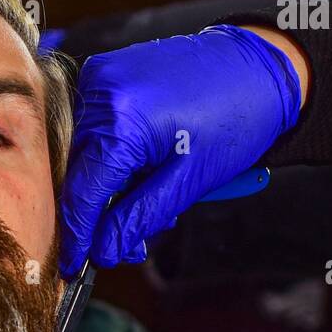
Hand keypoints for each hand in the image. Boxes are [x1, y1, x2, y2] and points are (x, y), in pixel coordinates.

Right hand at [59, 24, 303, 275]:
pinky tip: (138, 172)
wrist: (260, 66)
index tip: (72, 264)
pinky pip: (92, 126)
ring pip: (84, 151)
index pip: (83, 192)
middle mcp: (98, 93)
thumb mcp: (190, 180)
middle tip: (122, 244)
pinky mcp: (104, 73)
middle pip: (79, 172)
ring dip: (106, 186)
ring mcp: (98, 78)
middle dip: (99, 214)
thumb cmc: (237, 118)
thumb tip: (102, 250)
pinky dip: (110, 155)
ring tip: (143, 206)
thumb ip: (140, 217)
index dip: (78, 233)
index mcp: (119, 121)